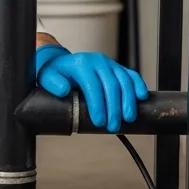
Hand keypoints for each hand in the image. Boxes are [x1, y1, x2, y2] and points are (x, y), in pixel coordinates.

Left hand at [34, 43, 148, 132]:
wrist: (61, 62)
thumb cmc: (55, 73)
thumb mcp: (47, 78)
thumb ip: (53, 84)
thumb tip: (64, 90)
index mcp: (81, 65)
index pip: (93, 86)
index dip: (98, 105)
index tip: (99, 122)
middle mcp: (98, 62)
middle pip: (111, 85)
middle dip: (114, 108)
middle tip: (113, 126)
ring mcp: (109, 64)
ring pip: (124, 81)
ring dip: (128, 101)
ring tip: (128, 118)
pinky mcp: (117, 68)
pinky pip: (131, 75)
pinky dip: (138, 85)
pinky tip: (141, 98)